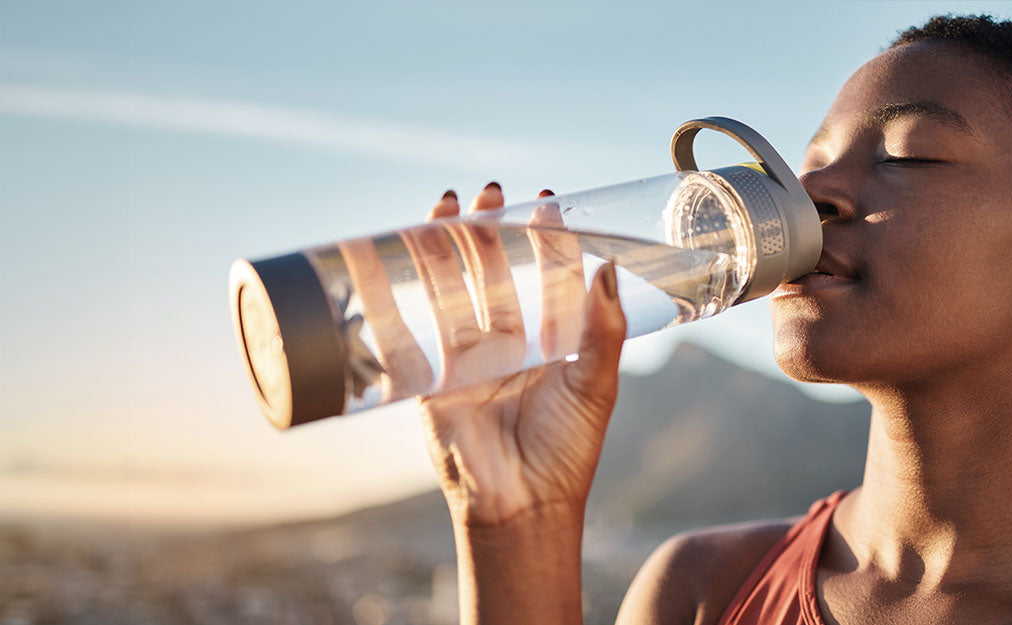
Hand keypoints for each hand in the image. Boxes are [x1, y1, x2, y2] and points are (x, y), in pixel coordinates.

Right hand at [411, 183, 626, 525]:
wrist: (521, 505)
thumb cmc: (567, 451)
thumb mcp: (596, 384)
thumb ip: (604, 329)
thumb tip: (608, 267)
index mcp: (552, 341)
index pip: (546, 275)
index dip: (545, 239)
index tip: (545, 203)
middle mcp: (509, 343)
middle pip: (494, 272)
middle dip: (491, 231)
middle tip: (491, 193)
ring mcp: (467, 357)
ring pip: (453, 287)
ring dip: (448, 246)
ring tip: (451, 205)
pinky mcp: (430, 375)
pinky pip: (413, 325)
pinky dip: (402, 289)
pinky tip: (398, 253)